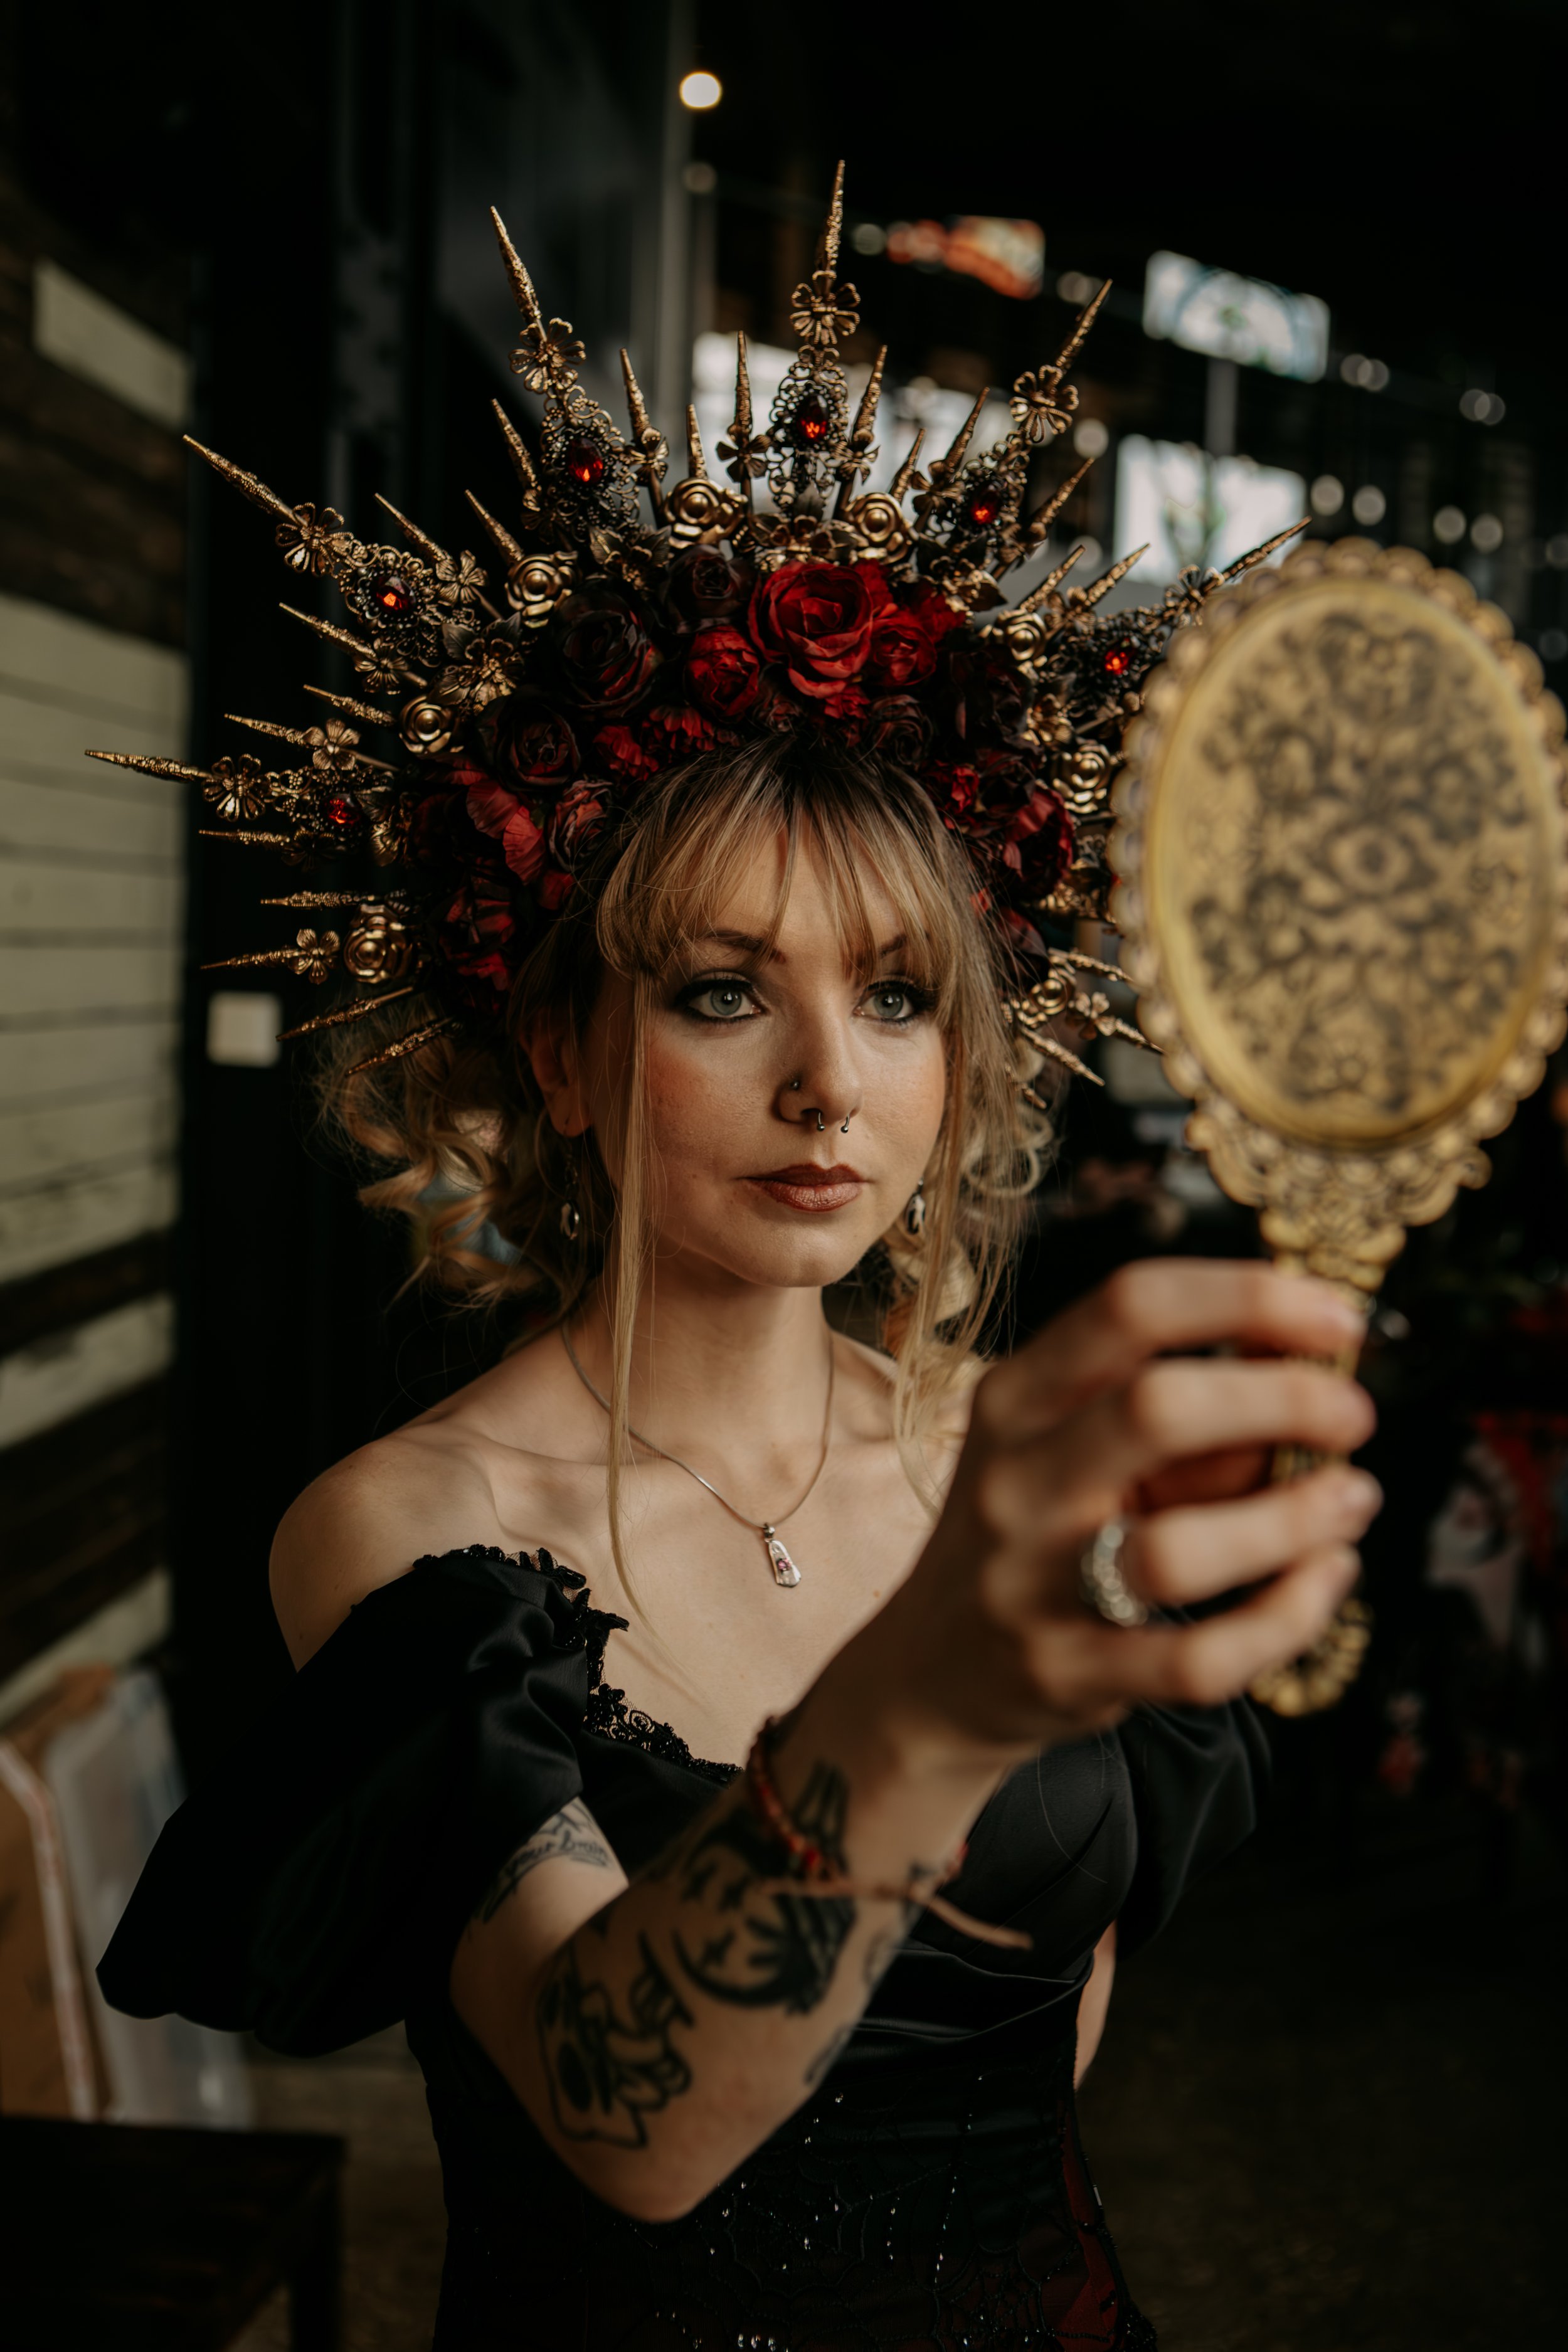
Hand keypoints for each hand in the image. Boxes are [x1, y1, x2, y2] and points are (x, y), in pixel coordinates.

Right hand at [870, 1260, 1379, 1763]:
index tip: (1338, 1316)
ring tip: (1350, 1502)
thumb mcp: (1080, 1447)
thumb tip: (1312, 1365)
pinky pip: (1199, 1660)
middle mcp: (1015, 1479)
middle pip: (1155, 1408)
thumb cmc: (1042, 1531)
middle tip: (1353, 1415)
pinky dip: (1286, 1618)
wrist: (934, 1672)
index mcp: (1018, 1396)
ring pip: (1177, 1552)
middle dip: (1285, 1400)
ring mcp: (1032, 1583)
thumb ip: (1187, 1411)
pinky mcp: (1066, 1674)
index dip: (1248, 1298)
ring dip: (1292, 1521)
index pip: (1130, 1307)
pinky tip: (1323, 1581)